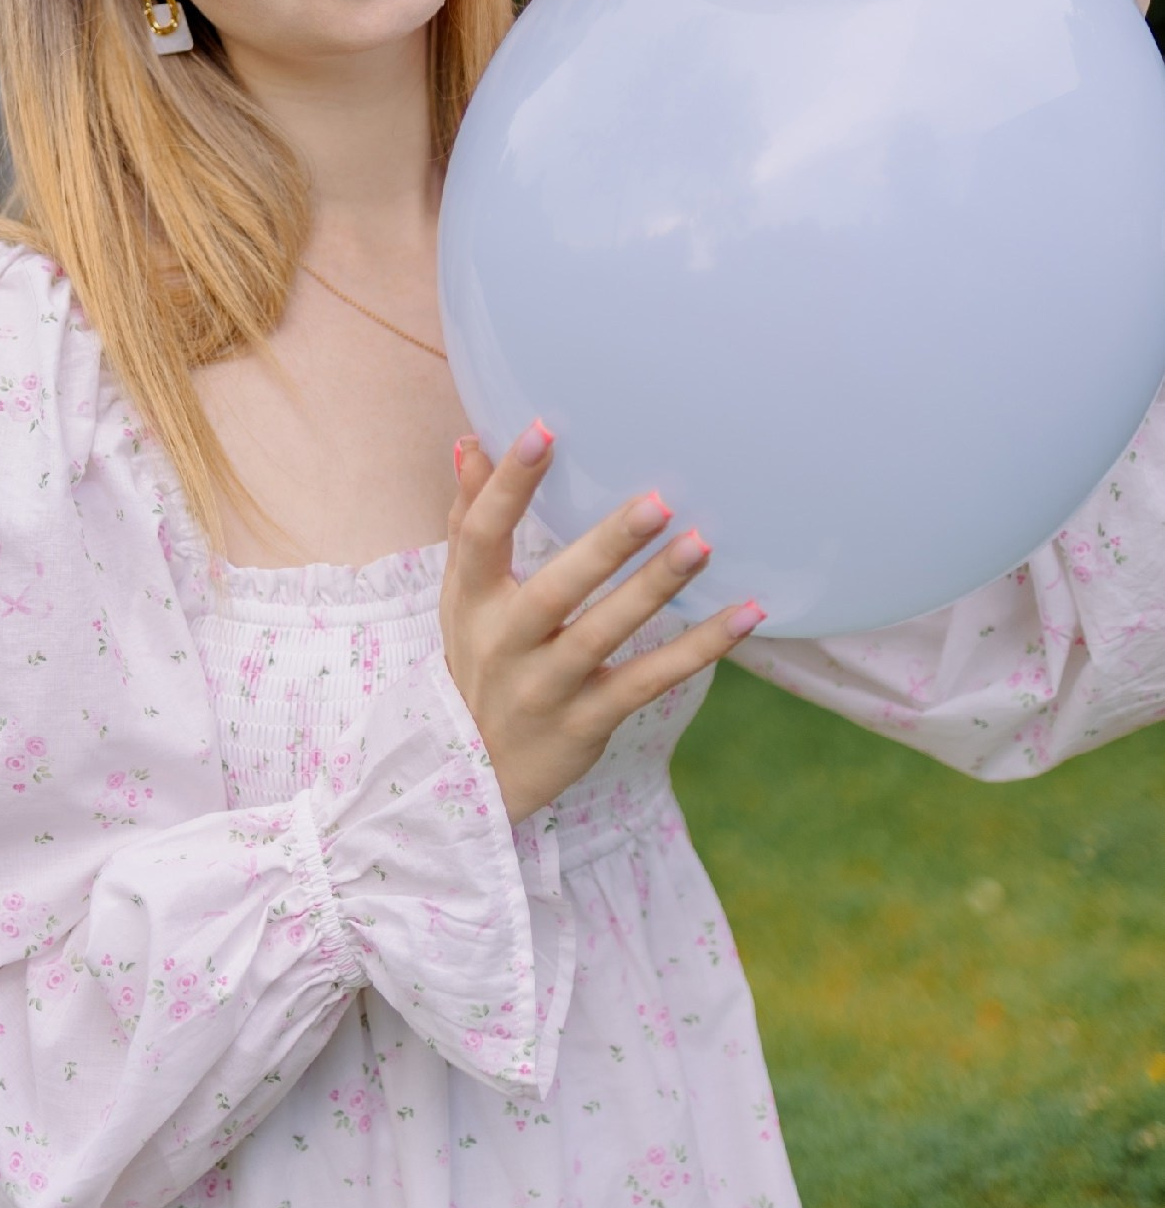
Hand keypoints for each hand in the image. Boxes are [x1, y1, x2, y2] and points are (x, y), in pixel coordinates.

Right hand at [440, 422, 763, 823]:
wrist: (474, 775)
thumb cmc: (479, 663)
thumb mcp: (463, 597)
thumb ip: (468, 520)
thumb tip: (472, 442)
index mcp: (472, 600)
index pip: (481, 535)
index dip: (509, 485)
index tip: (542, 431)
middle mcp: (505, 643)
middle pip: (555, 589)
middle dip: (606, 545)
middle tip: (658, 501)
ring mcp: (547, 686)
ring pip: (604, 634)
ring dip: (655, 590)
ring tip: (702, 545)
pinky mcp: (587, 721)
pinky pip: (646, 681)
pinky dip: (697, 649)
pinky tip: (744, 615)